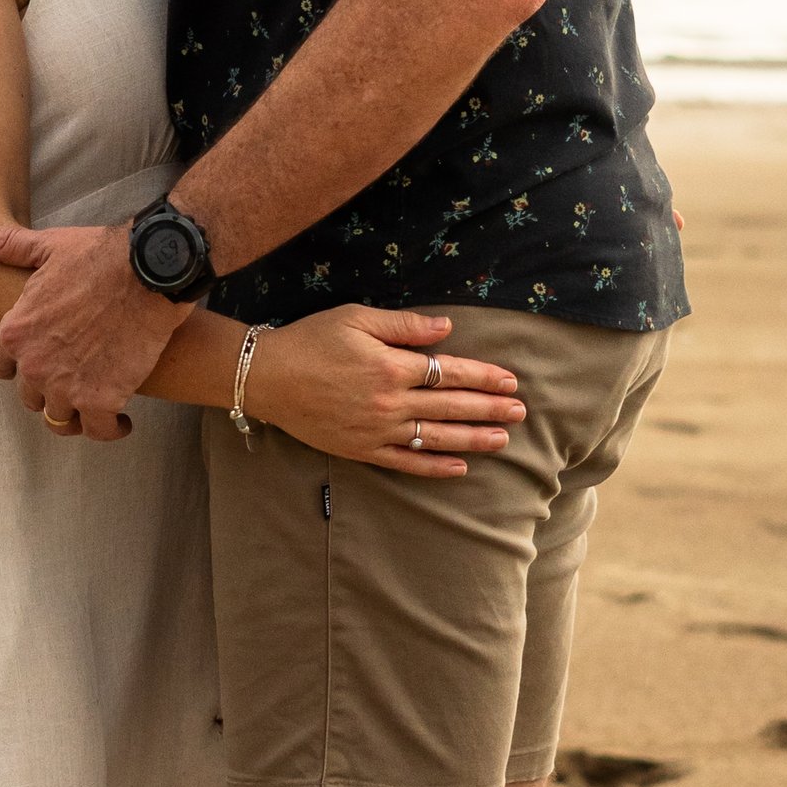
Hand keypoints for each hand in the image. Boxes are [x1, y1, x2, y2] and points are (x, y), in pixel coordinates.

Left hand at [0, 216, 185, 437]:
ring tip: (92, 404)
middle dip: (47, 388)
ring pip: (60, 418)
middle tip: (71, 378)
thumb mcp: (46, 246)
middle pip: (29, 396)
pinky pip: (98, 430)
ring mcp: (67, 387)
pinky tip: (121, 420)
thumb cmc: (99, 256)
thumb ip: (4, 247)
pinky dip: (110, 428)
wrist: (149, 272)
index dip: (13, 365)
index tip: (30, 363)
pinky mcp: (102, 400)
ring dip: (75, 412)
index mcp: (16, 332)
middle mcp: (34, 366)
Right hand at [248, 306, 521, 479]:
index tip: (509, 379)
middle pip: (450, 407)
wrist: (266, 377)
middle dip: (489, 408)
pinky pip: (406, 461)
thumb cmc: (311, 340)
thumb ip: (404, 325)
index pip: (449, 372)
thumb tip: (446, 328)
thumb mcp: (357, 318)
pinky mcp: (362, 449)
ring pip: (436, 437)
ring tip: (502, 440)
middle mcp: (389, 402)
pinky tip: (459, 467)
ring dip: (473, 439)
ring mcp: (377, 430)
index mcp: (391, 366)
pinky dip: (434, 465)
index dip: (482, 376)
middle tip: (520, 412)